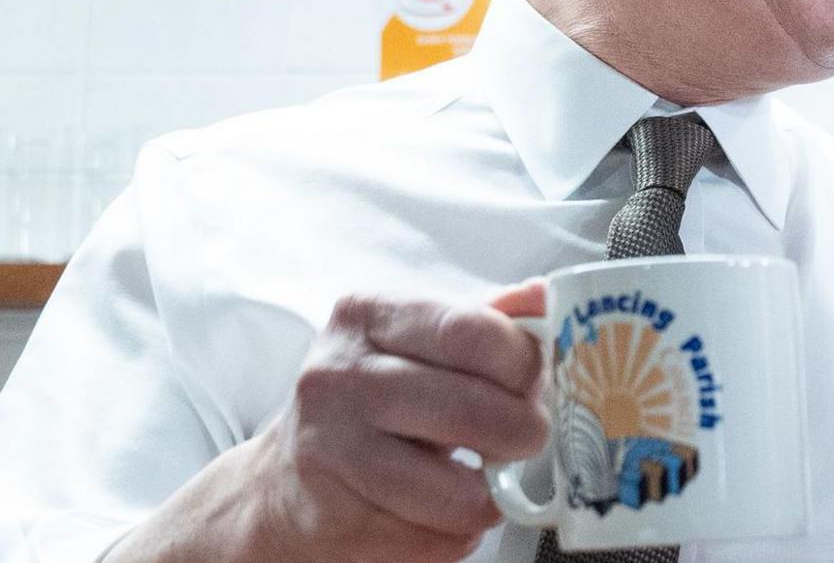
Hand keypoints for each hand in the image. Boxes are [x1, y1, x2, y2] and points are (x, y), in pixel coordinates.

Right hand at [109, 281, 549, 562]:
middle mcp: (337, 376)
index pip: (471, 332)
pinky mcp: (333, 518)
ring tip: (481, 481)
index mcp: (366, 316)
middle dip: (523, 434)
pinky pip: (434, 539)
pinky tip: (437, 510)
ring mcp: (328, 450)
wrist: (287, 482)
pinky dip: (455, 533)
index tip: (537, 382)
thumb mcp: (419, 342)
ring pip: (459, 493)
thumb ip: (486, 319)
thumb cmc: (373, 401)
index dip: (524, 364)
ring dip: (490, 497)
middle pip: (472, 411)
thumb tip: (547, 295)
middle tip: (527, 439)